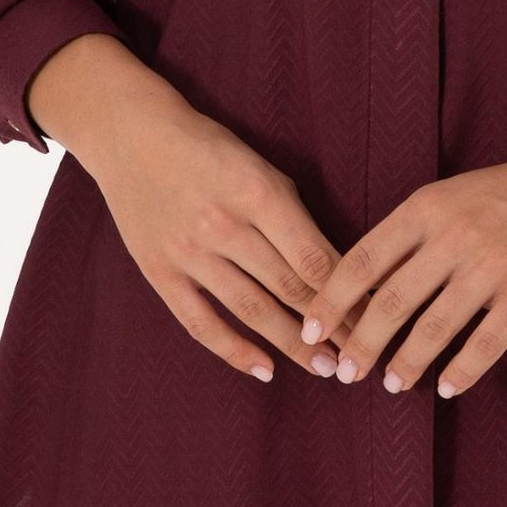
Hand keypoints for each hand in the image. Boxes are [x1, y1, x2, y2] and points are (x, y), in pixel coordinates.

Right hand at [73, 63, 346, 385]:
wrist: (131, 136)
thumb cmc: (209, 148)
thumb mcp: (260, 166)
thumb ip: (292, 215)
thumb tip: (333, 268)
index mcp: (258, 193)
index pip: (314, 258)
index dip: (348, 294)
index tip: (374, 317)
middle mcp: (224, 225)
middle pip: (289, 288)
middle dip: (331, 327)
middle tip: (361, 354)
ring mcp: (189, 252)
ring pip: (251, 311)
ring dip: (293, 346)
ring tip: (325, 369)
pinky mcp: (159, 271)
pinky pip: (201, 322)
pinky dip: (234, 351)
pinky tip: (265, 370)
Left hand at [298, 136, 506, 397]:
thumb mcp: (457, 194)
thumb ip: (417, 230)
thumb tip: (370, 280)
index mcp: (428, 207)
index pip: (363, 260)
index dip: (331, 299)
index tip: (310, 329)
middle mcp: (454, 236)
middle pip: (389, 301)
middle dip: (361, 343)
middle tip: (345, 372)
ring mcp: (493, 265)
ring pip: (433, 328)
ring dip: (406, 363)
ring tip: (391, 385)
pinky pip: (486, 343)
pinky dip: (462, 371)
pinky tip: (447, 388)